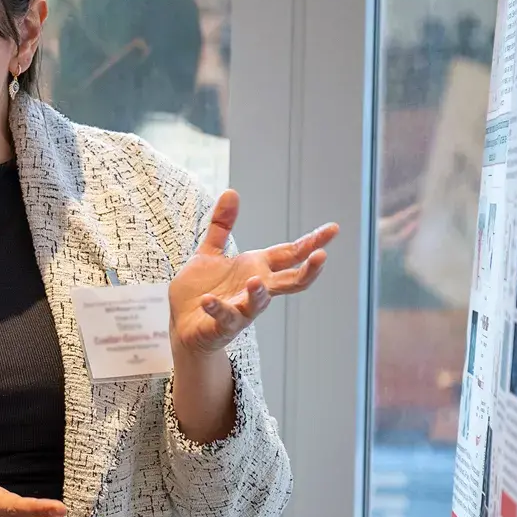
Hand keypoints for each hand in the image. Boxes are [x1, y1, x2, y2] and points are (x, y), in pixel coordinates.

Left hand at [169, 190, 338, 362]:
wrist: (183, 325)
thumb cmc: (202, 289)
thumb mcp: (210, 252)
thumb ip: (222, 225)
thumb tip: (231, 191)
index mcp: (256, 268)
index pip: (290, 254)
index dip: (311, 241)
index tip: (333, 229)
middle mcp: (254, 289)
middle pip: (290, 282)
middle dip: (307, 270)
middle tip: (322, 256)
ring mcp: (240, 309)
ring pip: (258, 303)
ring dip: (258, 293)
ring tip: (255, 280)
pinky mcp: (221, 325)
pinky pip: (223, 317)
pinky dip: (217, 308)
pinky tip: (208, 300)